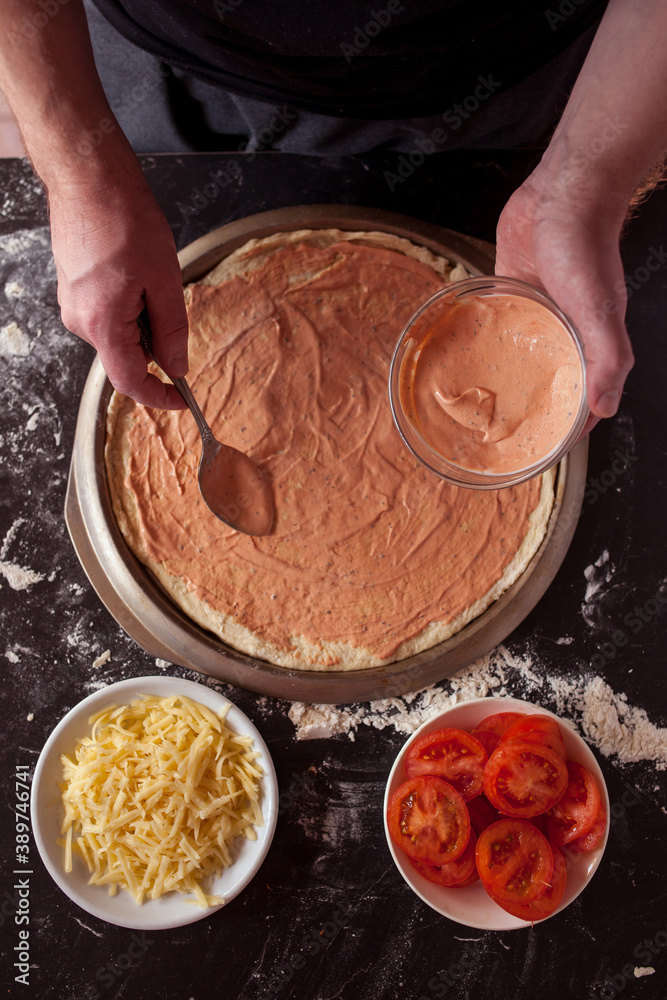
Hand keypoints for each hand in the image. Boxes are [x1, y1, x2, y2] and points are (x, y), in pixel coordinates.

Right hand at [49, 164, 188, 408]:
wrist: (88, 179)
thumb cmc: (123, 219)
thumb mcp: (164, 280)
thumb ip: (171, 331)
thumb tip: (177, 366)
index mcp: (102, 324)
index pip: (129, 381)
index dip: (159, 397)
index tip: (182, 399)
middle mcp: (80, 320)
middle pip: (125, 356)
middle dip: (155, 344)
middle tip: (169, 302)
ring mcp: (73, 305)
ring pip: (117, 334)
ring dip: (142, 320)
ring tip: (149, 275)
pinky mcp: (73, 291)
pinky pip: (107, 315)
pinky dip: (129, 306)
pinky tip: (135, 272)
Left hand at [495, 167, 634, 435]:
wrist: (564, 194)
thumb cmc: (587, 249)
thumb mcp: (601, 311)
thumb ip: (607, 360)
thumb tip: (604, 409)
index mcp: (590, 345)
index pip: (581, 401)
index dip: (566, 430)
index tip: (542, 454)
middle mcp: (564, 335)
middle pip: (547, 385)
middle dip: (528, 413)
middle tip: (498, 440)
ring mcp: (537, 317)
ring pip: (519, 359)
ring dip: (503, 381)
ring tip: (473, 409)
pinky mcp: (512, 294)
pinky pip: (497, 327)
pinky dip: (483, 344)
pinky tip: (462, 360)